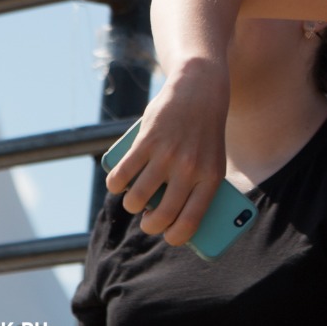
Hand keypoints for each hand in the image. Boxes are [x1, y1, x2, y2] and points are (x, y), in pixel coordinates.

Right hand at [104, 63, 228, 244]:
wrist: (200, 89)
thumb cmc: (205, 133)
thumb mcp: (211, 159)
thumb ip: (196, 186)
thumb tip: (173, 219)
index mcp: (210, 178)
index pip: (190, 222)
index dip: (175, 236)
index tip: (169, 235)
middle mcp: (189, 169)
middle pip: (161, 216)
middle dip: (150, 225)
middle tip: (149, 220)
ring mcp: (166, 156)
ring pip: (137, 199)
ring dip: (132, 205)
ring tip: (135, 200)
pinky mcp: (146, 141)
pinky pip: (122, 175)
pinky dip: (115, 184)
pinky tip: (117, 184)